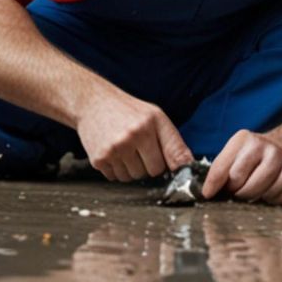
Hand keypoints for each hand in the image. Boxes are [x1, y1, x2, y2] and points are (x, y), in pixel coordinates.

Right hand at [74, 90, 193, 181]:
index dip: (171, 164)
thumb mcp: (156, 117)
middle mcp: (132, 137)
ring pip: (133, 177)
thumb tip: (188, 165)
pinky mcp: (99, 159)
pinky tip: (113, 152)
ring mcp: (114, 149)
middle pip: (152, 172)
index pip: (172, 160)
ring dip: (131, 169)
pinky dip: (116, 169)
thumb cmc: (128, 111)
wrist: (93, 103)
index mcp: (150, 125)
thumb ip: (173, 142)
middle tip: (139, 148)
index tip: (171, 167)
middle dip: (149, 165)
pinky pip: (115, 178)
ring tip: (125, 148)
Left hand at [202, 130, 281, 204]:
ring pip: (261, 194)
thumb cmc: (253, 156)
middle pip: (242, 186)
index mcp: (246, 140)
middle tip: (238, 191)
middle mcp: (268, 147)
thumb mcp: (235, 153)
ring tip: (254, 190)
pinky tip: (270, 190)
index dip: (213, 185)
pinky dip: (271, 200)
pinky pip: (278, 199)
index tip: (208, 195)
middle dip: (236, 193)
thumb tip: (208, 193)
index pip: (223, 169)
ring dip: (254, 198)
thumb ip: (220, 170)